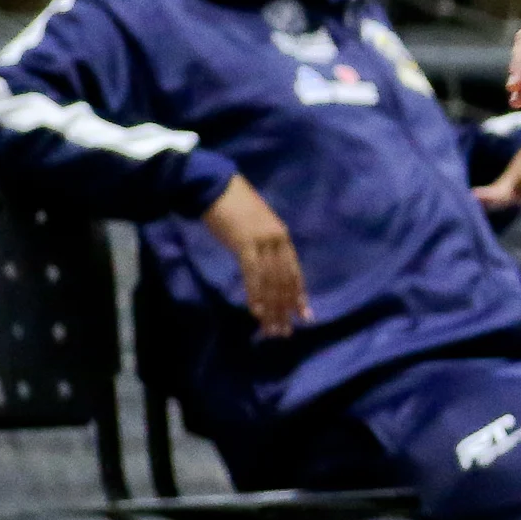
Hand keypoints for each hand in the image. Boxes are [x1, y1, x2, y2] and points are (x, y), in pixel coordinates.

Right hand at [203, 174, 308, 338]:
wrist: (216, 187)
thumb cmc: (234, 205)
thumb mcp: (257, 225)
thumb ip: (266, 244)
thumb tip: (268, 266)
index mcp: (283, 236)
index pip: (295, 272)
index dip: (299, 295)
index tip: (303, 316)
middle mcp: (278, 240)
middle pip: (285, 281)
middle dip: (285, 309)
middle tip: (285, 332)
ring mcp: (263, 243)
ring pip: (271, 283)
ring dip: (272, 309)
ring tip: (272, 330)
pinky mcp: (245, 245)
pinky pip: (253, 276)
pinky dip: (256, 296)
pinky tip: (257, 312)